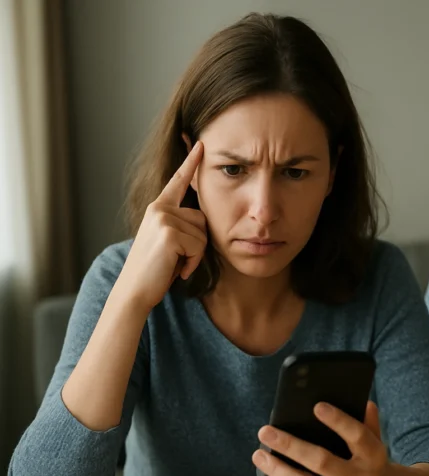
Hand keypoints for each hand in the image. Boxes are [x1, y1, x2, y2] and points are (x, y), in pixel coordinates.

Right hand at [114, 141, 207, 311]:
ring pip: (203, 234)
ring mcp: (163, 218)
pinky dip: (192, 263)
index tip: (201, 143)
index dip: (191, 162)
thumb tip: (202, 219)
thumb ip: (181, 225)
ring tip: (174, 263)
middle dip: (197, 244)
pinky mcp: (169, 232)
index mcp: (159, 208)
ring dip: (195, 255)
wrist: (134, 290)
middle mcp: (160, 208)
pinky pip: (198, 246)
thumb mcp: (168, 241)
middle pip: (203, 218)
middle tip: (176, 258)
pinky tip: (176, 269)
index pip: (178, 181)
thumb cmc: (155, 270)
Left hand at [253, 401, 393, 475]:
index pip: (357, 436)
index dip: (338, 421)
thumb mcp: (375, 439)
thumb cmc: (371, 463)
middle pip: (321, 461)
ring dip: (277, 469)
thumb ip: (367, 421)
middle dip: (289, 445)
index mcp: (374, 457)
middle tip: (266, 431)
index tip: (316, 406)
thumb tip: (357, 399)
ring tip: (259, 455)